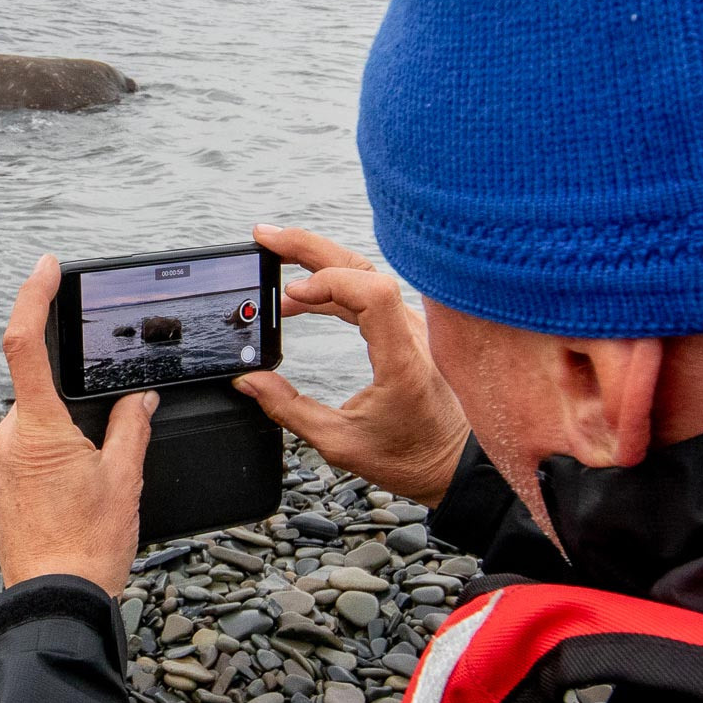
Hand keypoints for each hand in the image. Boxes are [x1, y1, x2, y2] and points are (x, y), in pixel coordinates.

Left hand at [0, 255, 160, 596]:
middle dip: (73, 410)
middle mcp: (5, 437)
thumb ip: (131, 427)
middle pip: (39, 395)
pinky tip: (69, 497)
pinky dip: (48, 460)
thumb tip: (138, 399)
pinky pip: (21, 452)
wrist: (54, 601)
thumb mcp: (124, 479)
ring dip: (62, 440)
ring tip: (86, 490)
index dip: (33, 297)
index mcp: (38, 428)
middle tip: (101, 456)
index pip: (25, 344)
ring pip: (32, 426)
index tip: (46, 268)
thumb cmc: (89, 546)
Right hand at [234, 224, 470, 504]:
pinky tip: (298, 298)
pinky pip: (366, 293)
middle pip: (361, 267)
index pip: (372, 292)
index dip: (328, 282)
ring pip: (362, 274)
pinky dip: (329, 287)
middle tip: (265, 239)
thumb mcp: (341, 443)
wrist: (453, 463)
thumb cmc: (409, 456)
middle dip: (308, 248)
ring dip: (316, 262)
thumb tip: (249, 382)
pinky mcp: (404, 329)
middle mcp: (410, 333)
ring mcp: (410, 326)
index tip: (290, 296)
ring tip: (272, 258)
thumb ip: (288, 410)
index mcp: (400, 359)